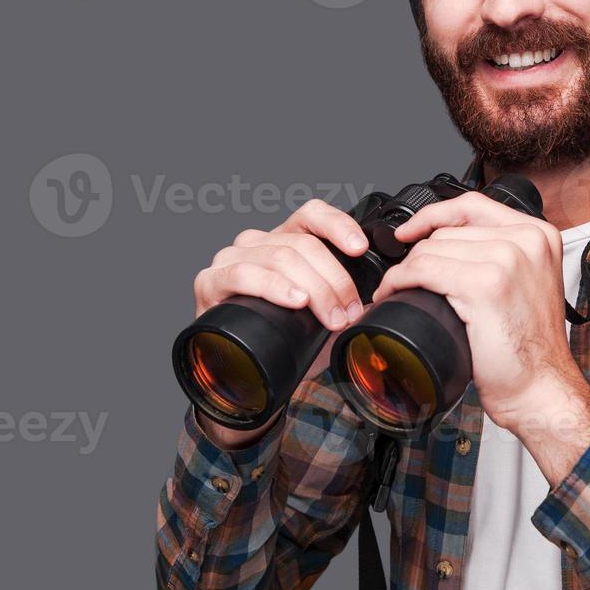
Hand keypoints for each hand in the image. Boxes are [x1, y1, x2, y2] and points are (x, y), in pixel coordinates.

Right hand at [190, 199, 369, 448]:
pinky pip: (243, 274)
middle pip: (302, 244)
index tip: (360, 248)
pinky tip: (295, 300)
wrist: (243, 374)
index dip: (337, 225)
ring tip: (330, 317)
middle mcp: (256, 242)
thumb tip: (380, 304)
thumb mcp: (320, 315)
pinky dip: (273, 286)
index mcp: (284, 239)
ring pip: (279, 256)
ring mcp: (230, 258)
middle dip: (334, 279)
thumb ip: (345, 302)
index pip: (312, 215)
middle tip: (349, 312)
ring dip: (313, 288)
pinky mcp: (210, 281)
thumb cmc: (283, 339)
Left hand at [374, 191, 589, 437]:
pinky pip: (424, 270)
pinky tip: (394, 292)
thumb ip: (501, 254)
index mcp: (539, 234)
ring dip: (405, 270)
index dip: (433, 215)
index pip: (472, 205)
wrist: (541, 387)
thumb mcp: (525, 283)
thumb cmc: (530, 348)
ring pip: (431, 249)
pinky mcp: (485, 285)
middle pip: (447, 230)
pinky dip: (400, 280)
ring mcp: (507, 259)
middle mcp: (527, 240)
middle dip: (418, 255)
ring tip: (398, 289)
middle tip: (406, 280)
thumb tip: (447, 243)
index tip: (410, 231)